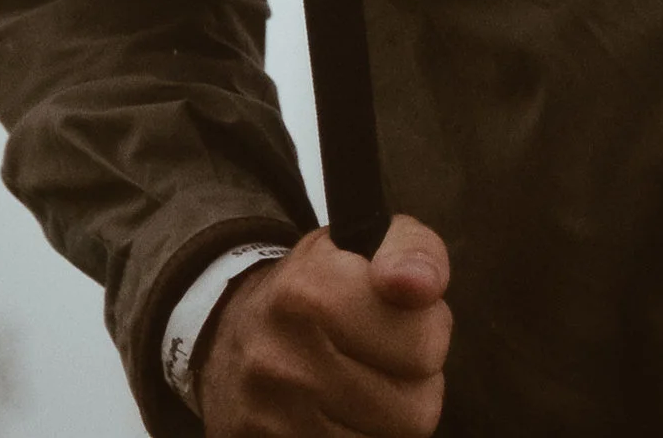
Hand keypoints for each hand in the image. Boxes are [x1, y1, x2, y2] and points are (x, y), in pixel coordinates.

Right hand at [191, 215, 451, 433]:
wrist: (233, 333)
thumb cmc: (320, 284)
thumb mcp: (365, 243)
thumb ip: (414, 252)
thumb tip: (423, 286)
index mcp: (310, 290)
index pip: (422, 346)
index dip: (430, 332)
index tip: (408, 319)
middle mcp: (282, 358)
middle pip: (414, 411)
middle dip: (416, 383)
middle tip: (389, 358)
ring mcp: (270, 418)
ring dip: (390, 419)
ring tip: (366, 383)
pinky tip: (343, 413)